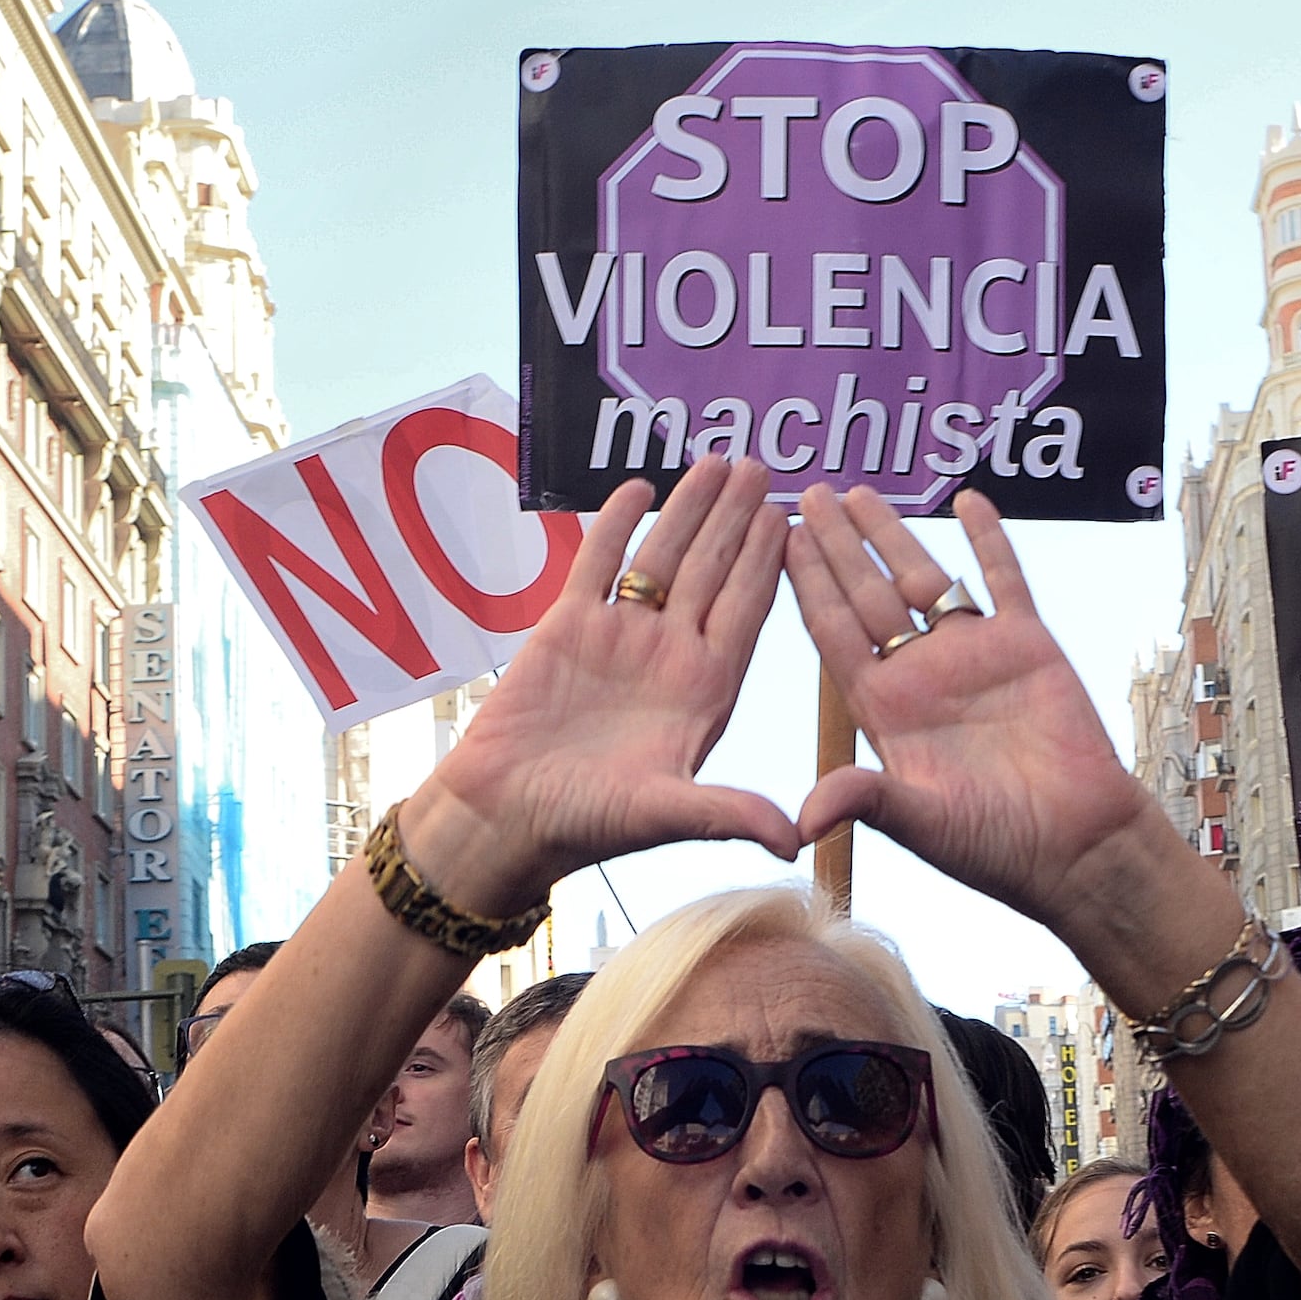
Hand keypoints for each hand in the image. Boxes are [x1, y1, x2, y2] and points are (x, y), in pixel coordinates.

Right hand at [409, 454, 799, 914]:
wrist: (502, 817)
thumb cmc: (584, 824)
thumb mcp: (665, 815)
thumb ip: (728, 813)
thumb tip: (798, 839)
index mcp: (703, 692)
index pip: (746, 613)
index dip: (767, 564)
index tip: (790, 517)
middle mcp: (669, 657)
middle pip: (713, 571)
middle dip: (737, 518)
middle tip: (759, 466)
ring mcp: (620, 638)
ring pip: (662, 558)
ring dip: (688, 510)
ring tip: (714, 460)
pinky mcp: (567, 627)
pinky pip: (598, 563)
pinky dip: (616, 524)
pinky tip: (639, 487)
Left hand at [789, 490, 1168, 931]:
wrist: (1077, 846)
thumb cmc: (995, 847)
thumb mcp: (921, 825)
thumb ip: (865, 803)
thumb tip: (800, 824)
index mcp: (885, 708)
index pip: (834, 633)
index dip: (807, 586)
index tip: (780, 538)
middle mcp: (921, 674)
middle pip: (868, 594)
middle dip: (837, 546)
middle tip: (806, 492)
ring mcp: (973, 656)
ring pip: (924, 579)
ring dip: (893, 535)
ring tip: (859, 491)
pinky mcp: (1028, 646)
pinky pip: (1004, 581)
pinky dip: (989, 540)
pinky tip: (968, 500)